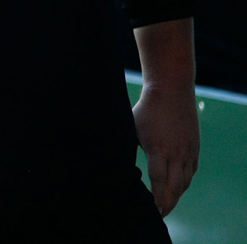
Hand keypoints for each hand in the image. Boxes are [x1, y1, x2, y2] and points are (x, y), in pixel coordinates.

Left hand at [132, 84, 199, 215]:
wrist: (171, 91)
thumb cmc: (146, 109)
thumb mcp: (130, 128)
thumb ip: (127, 147)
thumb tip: (112, 162)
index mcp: (158, 149)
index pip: (159, 182)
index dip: (157, 199)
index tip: (153, 211)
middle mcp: (176, 153)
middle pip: (175, 188)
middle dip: (168, 204)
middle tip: (160, 214)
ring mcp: (188, 151)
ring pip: (185, 182)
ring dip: (177, 195)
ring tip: (167, 204)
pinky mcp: (194, 148)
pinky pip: (191, 171)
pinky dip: (184, 182)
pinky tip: (177, 187)